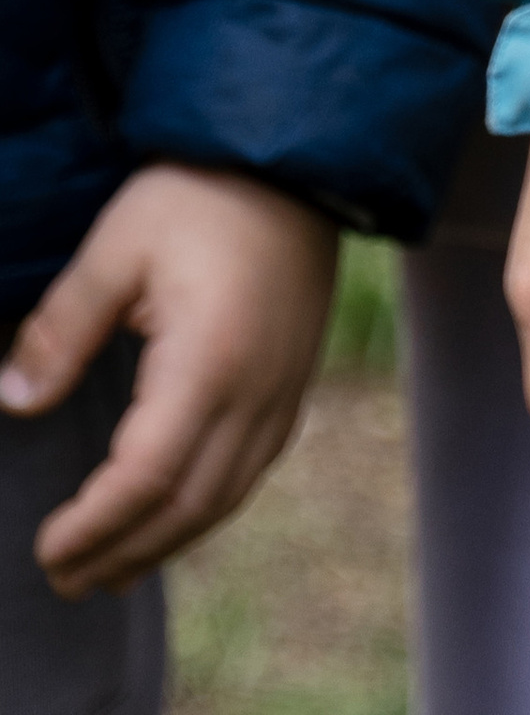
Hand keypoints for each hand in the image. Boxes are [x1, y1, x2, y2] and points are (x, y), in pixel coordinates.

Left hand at [0, 163, 337, 598]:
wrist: (296, 156)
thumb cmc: (200, 193)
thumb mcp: (117, 246)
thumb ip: (62, 328)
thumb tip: (15, 402)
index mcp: (209, 360)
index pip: (144, 477)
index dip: (93, 526)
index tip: (46, 549)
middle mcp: (256, 390)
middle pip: (186, 506)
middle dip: (121, 552)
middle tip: (62, 578)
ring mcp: (284, 390)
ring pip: (224, 498)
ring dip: (163, 543)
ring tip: (109, 568)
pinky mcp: (294, 381)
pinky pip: (251, 471)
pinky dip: (205, 510)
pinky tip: (172, 517)